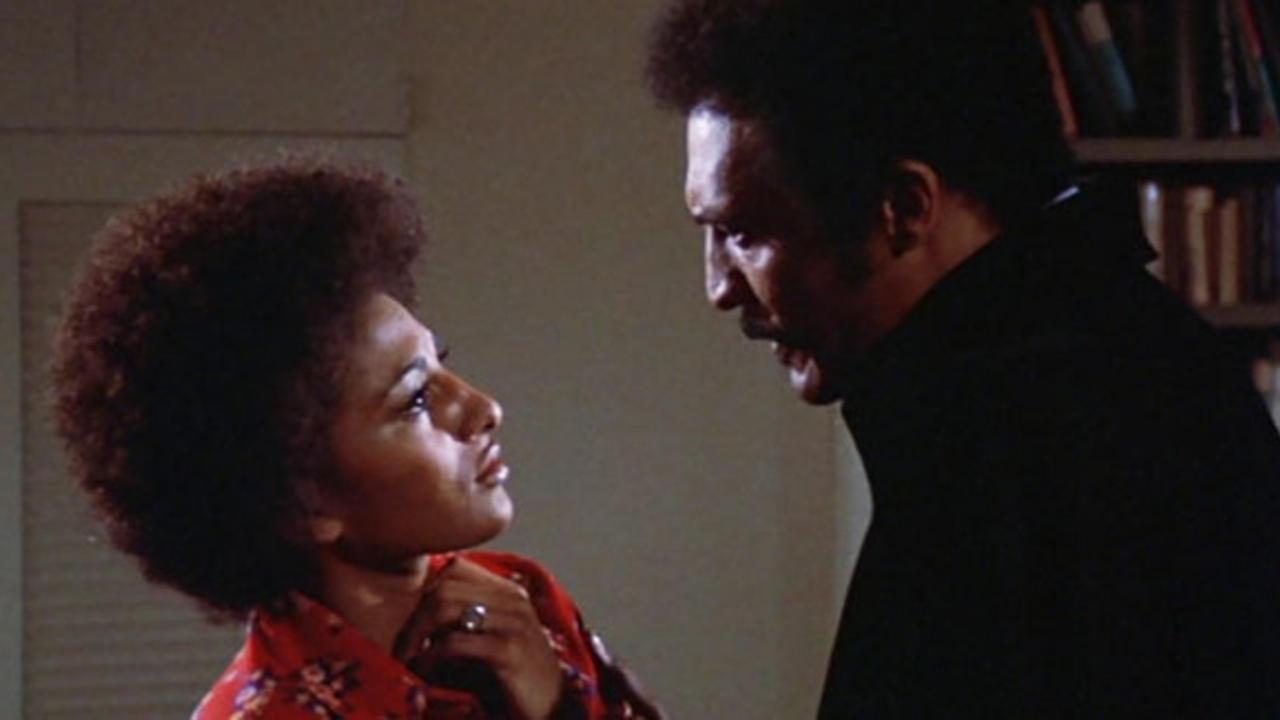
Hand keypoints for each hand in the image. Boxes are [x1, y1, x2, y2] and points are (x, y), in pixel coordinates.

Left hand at [394, 557, 564, 719]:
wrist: (553, 712)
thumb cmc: (513, 681)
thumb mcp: (489, 642)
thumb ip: (463, 623)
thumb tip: (416, 623)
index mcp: (508, 592)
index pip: (455, 569)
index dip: (427, 596)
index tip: (417, 627)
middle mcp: (512, 599)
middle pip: (442, 588)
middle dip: (414, 620)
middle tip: (403, 649)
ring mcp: (512, 622)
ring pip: (443, 607)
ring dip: (415, 636)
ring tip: (410, 660)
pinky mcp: (508, 650)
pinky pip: (453, 642)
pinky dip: (430, 657)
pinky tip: (426, 672)